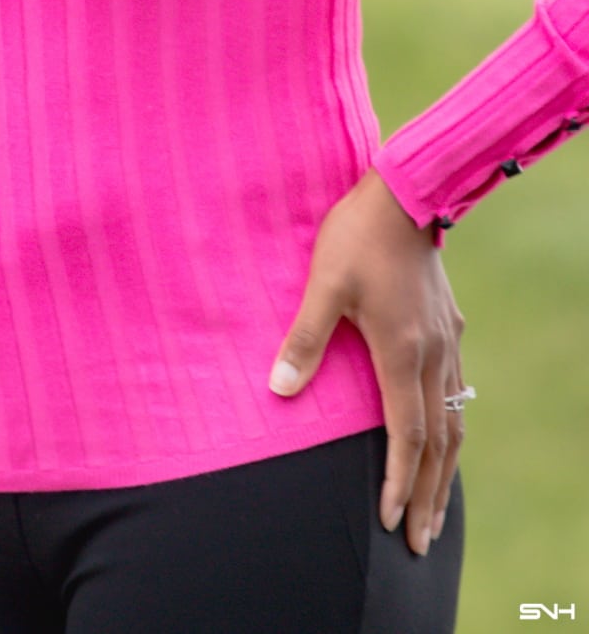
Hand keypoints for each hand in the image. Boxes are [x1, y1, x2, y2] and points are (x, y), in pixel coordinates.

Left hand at [268, 167, 465, 556]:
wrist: (406, 193)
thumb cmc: (356, 236)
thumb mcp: (323, 284)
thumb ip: (303, 340)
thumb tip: (278, 390)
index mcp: (402, 353)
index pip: (405, 436)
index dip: (396, 482)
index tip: (388, 523)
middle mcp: (434, 356)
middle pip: (438, 444)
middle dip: (427, 497)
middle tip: (419, 542)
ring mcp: (447, 341)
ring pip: (454, 420)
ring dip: (444, 470)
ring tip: (435, 509)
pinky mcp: (449, 325)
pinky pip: (457, 392)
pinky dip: (451, 428)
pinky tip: (443, 437)